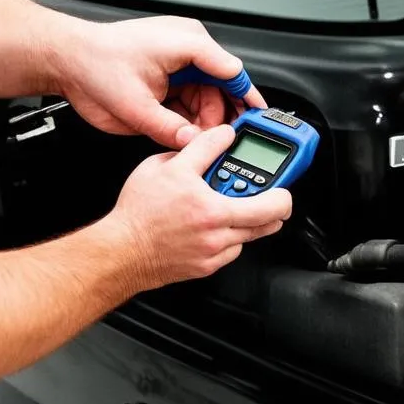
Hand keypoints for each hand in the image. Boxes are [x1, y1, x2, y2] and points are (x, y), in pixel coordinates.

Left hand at [58, 16, 265, 148]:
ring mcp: (178, 64)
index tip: (259, 121)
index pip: (232, 73)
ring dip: (205, 122)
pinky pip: (189, 102)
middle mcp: (187, 50)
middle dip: (223, 118)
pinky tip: (189, 137)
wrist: (68, 61)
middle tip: (224, 144)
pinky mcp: (168, 77)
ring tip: (203, 145)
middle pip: (222, 89)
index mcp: (188, 43)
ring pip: (207, 99)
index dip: (248, 100)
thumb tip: (193, 144)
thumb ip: (168, 128)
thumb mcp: (134, 105)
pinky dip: (190, 121)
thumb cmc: (95, 64)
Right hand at [108, 126, 292, 289]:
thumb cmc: (138, 212)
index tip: (283, 185)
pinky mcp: (207, 267)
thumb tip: (223, 135)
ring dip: (250, 221)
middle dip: (275, 208)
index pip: (270, 203)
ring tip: (235, 205)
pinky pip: (232, 251)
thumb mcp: (167, 165)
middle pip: (269, 224)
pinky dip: (231, 237)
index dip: (283, 193)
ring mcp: (214, 254)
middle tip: (270, 195)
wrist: (121, 250)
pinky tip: (215, 224)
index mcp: (213, 209)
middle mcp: (218, 235)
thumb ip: (202, 146)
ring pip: (250, 237)